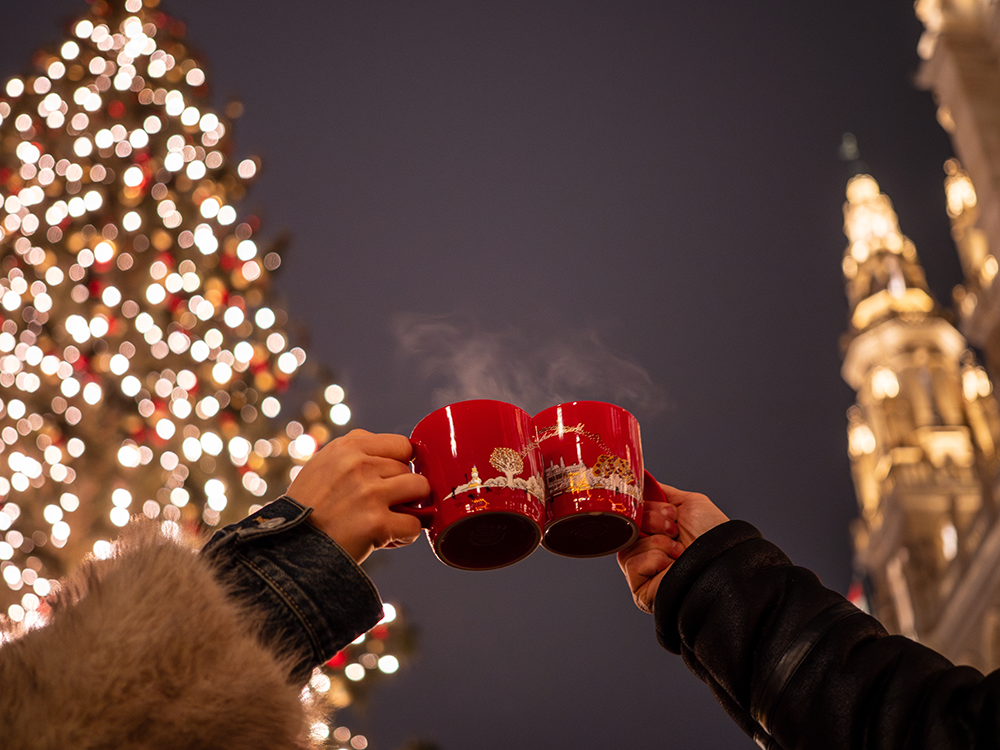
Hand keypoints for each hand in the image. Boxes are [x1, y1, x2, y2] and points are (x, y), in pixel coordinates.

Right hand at [286, 429, 429, 563]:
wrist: (289, 548)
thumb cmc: (308, 510)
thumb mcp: (322, 466)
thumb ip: (355, 455)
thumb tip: (398, 454)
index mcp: (347, 447)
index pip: (401, 445)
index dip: (401, 464)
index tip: (391, 479)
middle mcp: (359, 465)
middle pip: (410, 470)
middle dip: (403, 490)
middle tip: (384, 508)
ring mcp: (370, 493)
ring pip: (420, 490)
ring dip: (411, 508)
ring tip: (390, 519)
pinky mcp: (377, 523)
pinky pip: (414, 525)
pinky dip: (404, 535)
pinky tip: (386, 539)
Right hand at [617, 482, 728, 612]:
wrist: (723, 562)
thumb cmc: (714, 537)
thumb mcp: (690, 503)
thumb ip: (663, 492)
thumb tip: (642, 478)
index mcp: (655, 532)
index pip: (633, 514)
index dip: (648, 509)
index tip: (669, 512)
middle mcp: (646, 550)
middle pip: (628, 526)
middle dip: (655, 522)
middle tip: (675, 531)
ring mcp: (642, 570)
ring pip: (630, 544)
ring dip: (658, 542)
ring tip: (679, 551)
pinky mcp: (640, 588)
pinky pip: (632, 563)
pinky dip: (654, 559)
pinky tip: (671, 565)